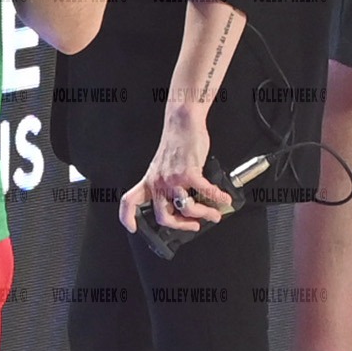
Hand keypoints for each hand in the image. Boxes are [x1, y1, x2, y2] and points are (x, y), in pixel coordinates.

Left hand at [117, 110, 231, 233]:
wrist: (181, 122)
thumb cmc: (176, 143)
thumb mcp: (163, 166)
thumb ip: (169, 185)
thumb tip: (186, 207)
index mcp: (150, 180)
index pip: (129, 201)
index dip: (127, 217)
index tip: (132, 228)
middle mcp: (158, 181)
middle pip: (163, 217)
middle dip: (182, 226)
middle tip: (194, 225)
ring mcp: (173, 178)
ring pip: (187, 209)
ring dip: (205, 214)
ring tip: (214, 213)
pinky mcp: (189, 173)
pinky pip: (206, 193)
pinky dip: (218, 198)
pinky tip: (224, 198)